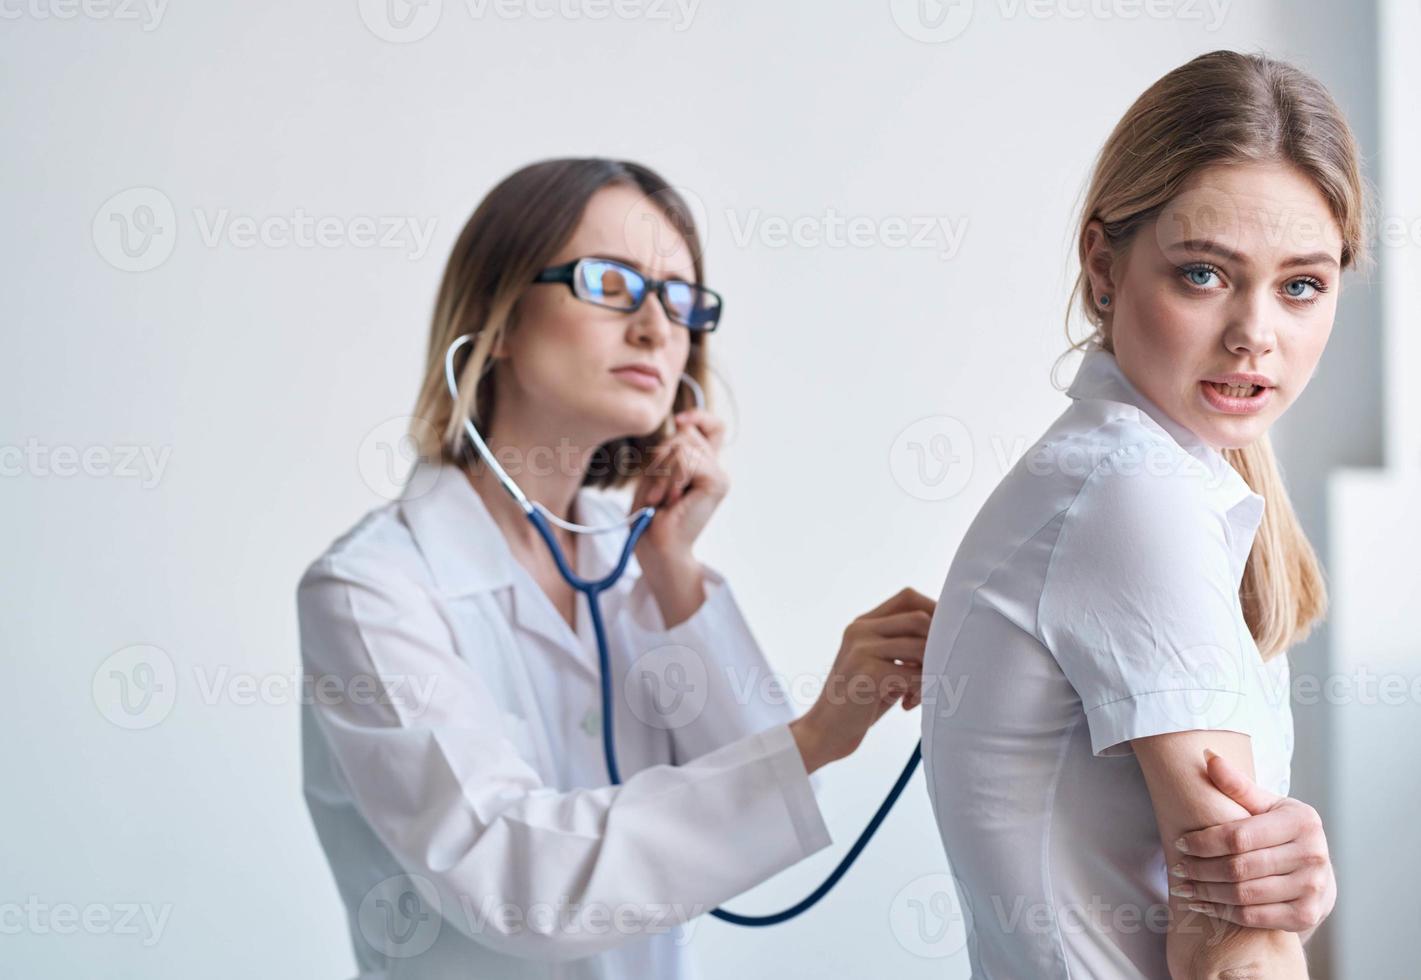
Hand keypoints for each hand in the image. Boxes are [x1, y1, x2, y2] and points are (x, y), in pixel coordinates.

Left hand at [631, 408, 727, 564]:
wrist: (657, 549)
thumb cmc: (651, 517)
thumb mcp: (655, 474)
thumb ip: (670, 450)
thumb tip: (683, 423)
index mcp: (702, 466)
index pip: (713, 426)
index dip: (698, 416)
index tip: (680, 420)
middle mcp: (714, 468)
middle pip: (685, 434)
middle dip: (660, 457)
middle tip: (656, 491)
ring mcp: (719, 475)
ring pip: (682, 447)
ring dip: (661, 473)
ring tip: (660, 499)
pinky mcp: (717, 483)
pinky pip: (686, 461)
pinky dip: (669, 479)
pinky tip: (670, 500)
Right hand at [790, 588, 934, 773]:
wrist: (825, 733)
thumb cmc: (860, 703)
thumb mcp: (882, 668)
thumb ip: (906, 650)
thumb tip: (950, 637)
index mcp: (862, 624)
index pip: (908, 597)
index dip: (935, 611)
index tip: (948, 637)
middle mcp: (860, 630)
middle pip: (919, 619)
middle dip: (937, 645)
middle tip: (935, 672)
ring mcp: (862, 648)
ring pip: (921, 647)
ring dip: (930, 672)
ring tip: (918, 693)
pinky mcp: (867, 671)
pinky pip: (914, 674)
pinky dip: (921, 690)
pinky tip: (906, 704)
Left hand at [1171, 749, 1335, 934]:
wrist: (1317, 871)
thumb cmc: (1283, 831)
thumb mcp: (1266, 804)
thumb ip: (1237, 784)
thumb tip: (1207, 756)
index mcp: (1301, 821)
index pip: (1239, 835)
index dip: (1204, 841)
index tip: (1179, 843)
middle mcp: (1313, 855)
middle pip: (1239, 867)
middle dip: (1201, 869)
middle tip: (1177, 868)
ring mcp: (1312, 888)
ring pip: (1243, 895)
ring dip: (1206, 893)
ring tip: (1183, 887)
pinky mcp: (1306, 916)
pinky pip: (1254, 917)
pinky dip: (1222, 912)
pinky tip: (1202, 904)